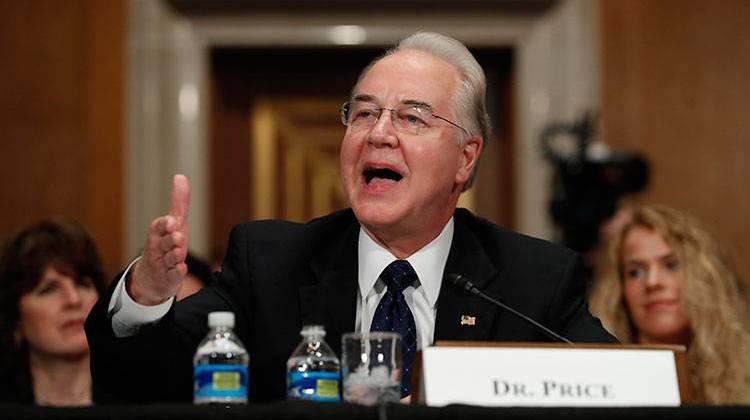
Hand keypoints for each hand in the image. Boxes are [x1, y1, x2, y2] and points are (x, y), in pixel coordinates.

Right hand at [129, 174, 189, 304]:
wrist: (152, 278)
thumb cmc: (166, 244)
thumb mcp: (174, 224)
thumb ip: (178, 202)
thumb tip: (180, 176)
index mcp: (158, 234)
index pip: (158, 227)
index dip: (164, 224)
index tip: (172, 220)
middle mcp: (158, 249)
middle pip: (163, 243)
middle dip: (170, 239)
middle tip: (178, 235)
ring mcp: (163, 265)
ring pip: (168, 260)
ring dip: (174, 255)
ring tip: (179, 252)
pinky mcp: (169, 279)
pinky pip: (172, 277)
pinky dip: (176, 273)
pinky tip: (182, 269)